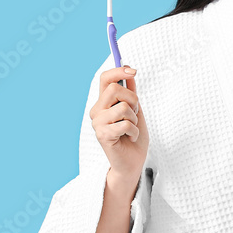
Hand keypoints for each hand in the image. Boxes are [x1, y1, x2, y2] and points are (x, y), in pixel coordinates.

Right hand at [90, 65, 147, 183]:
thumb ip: (131, 92)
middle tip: (135, 114)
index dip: (118, 71)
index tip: (133, 70)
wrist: (132, 162)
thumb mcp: (135, 110)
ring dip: (135, 119)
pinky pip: (125, 124)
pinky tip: (130, 138)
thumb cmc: (133, 137)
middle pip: (115, 89)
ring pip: (122, 107)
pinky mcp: (102, 135)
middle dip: (133, 100)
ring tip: (132, 129)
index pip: (105, 79)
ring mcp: (98, 123)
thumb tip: (130, 70)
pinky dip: (134, 131)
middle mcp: (97, 111)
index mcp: (103, 103)